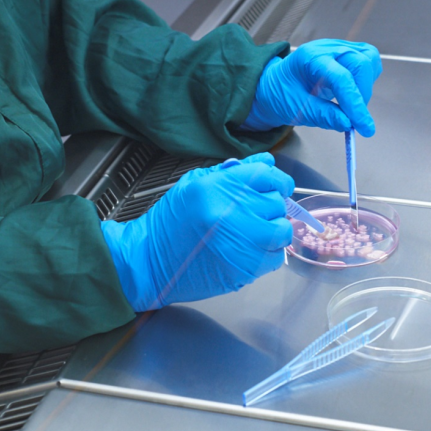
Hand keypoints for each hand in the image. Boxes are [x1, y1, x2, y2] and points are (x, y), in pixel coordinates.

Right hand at [101, 153, 294, 311]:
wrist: (149, 261)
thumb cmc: (170, 222)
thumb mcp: (194, 184)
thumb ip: (232, 172)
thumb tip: (266, 162)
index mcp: (219, 187)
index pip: (268, 175)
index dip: (277, 181)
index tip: (274, 188)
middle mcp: (233, 212)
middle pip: (277, 202)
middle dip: (270, 207)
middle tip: (253, 214)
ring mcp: (241, 242)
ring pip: (282, 230)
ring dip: (273, 230)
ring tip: (254, 233)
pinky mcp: (244, 268)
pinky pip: (275, 257)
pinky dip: (267, 254)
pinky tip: (248, 251)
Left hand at [241, 39, 382, 136]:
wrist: (274, 85)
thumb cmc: (281, 94)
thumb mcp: (297, 110)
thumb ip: (323, 116)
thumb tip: (348, 123)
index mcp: (309, 58)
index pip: (342, 78)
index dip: (356, 105)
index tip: (364, 127)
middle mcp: (326, 48)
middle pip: (360, 63)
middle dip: (362, 94)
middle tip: (353, 117)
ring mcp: (337, 48)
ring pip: (368, 58)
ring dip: (366, 85)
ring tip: (351, 104)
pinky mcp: (345, 53)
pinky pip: (367, 60)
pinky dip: (366, 78)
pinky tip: (353, 92)